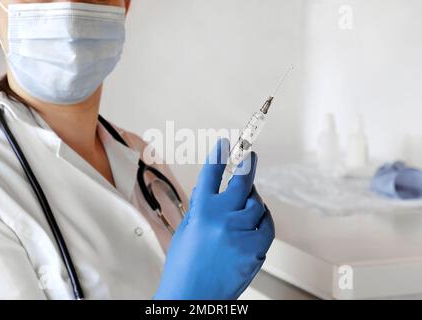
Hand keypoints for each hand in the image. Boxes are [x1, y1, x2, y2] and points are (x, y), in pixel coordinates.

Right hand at [154, 138, 273, 299]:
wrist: (193, 297)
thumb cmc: (185, 267)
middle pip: (241, 182)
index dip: (219, 156)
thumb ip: (202, 208)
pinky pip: (267, 226)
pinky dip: (263, 222)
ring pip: (258, 205)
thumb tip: (214, 190)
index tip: (225, 144)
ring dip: (253, 202)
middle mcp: (222, 220)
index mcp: (201, 213)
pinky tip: (255, 224)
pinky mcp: (256, 249)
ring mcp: (241, 234)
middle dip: (247, 164)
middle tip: (250, 155)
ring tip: (245, 208)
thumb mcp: (186, 231)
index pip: (211, 175)